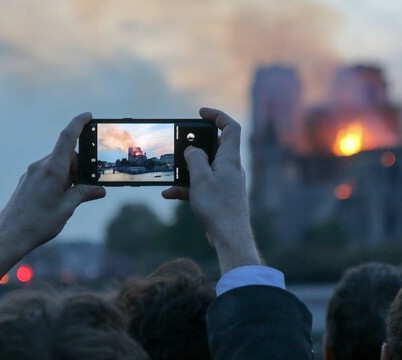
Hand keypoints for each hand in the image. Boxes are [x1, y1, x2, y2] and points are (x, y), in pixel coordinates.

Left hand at [0, 112, 104, 250]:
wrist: (10, 236)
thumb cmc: (39, 222)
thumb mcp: (67, 207)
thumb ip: (84, 193)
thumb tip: (100, 189)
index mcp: (53, 170)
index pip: (67, 138)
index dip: (78, 124)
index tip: (88, 115)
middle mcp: (41, 167)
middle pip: (66, 155)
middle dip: (80, 165)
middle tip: (90, 183)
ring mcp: (32, 173)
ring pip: (58, 165)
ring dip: (70, 175)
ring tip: (73, 197)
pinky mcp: (28, 181)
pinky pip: (48, 172)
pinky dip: (60, 179)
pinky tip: (61, 197)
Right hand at [163, 108, 260, 273]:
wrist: (229, 237)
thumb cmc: (218, 207)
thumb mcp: (201, 178)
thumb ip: (194, 159)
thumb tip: (192, 149)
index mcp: (230, 158)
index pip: (231, 128)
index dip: (217, 116)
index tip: (201, 113)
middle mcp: (231, 168)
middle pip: (215, 146)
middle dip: (196, 144)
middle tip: (180, 143)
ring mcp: (226, 182)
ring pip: (205, 167)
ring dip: (187, 169)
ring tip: (171, 173)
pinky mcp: (220, 196)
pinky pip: (202, 185)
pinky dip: (187, 187)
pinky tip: (170, 193)